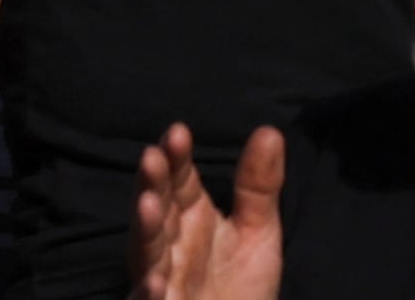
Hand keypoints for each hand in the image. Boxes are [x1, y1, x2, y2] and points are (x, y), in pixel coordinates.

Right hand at [133, 123, 284, 299]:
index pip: (180, 182)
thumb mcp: (257, 231)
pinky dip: (149, 292)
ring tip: (147, 204)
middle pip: (158, 211)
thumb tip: (269, 130)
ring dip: (145, 231)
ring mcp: (162, 280)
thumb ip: (259, 186)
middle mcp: (171, 245)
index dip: (177, 159)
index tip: (178, 132)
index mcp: (192, 219)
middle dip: (153, 185)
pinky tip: (155, 280)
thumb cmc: (243, 286)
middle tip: (152, 157)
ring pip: (147, 253)